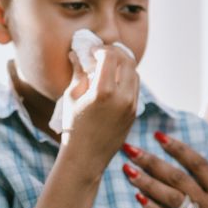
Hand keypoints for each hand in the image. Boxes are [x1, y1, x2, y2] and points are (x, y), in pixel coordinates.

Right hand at [59, 47, 139, 162]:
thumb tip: (76, 52)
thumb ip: (78, 72)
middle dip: (115, 53)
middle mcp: (122, 98)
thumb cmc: (73, 127)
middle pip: (127, 61)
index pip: (111, 56)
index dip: (102, 49)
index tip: (92, 52)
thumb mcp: (72, 97)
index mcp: (104, 92)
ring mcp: (132, 106)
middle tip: (101, 54)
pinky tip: (112, 82)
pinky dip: (126, 79)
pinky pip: (135, 88)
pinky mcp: (135, 113)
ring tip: (107, 68)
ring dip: (122, 65)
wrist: (86, 158)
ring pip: (134, 73)